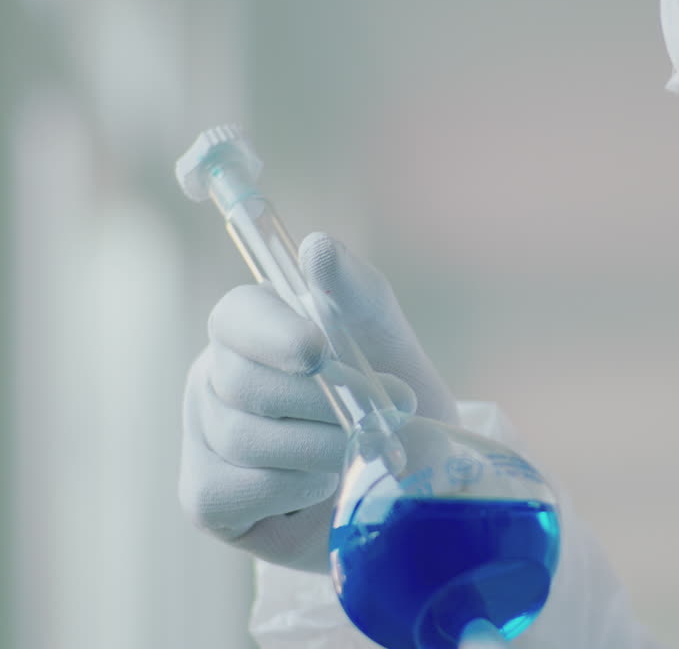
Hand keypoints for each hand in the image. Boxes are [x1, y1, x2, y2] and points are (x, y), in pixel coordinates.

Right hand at [179, 232, 457, 571]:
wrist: (410, 484)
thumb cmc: (392, 402)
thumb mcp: (389, 343)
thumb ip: (357, 292)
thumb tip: (316, 248)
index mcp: (253, 328)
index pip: (236, 316)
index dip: (273, 333)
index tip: (318, 350)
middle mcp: (214, 376)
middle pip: (243, 383)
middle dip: (322, 402)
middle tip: (384, 412)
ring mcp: (202, 437)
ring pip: (246, 439)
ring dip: (322, 448)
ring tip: (360, 449)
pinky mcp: (205, 497)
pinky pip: (244, 488)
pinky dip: (299, 489)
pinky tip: (323, 485)